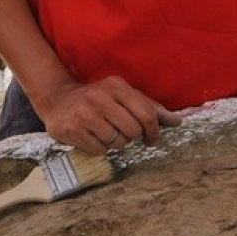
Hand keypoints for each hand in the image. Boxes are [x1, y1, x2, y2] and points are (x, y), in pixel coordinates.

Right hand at [35, 76, 183, 155]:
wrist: (58, 99)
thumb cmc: (98, 99)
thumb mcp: (123, 96)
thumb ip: (150, 108)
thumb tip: (178, 121)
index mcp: (116, 86)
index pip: (146, 113)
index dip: (153, 131)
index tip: (151, 138)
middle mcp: (100, 97)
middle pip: (133, 130)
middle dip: (131, 136)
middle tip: (122, 132)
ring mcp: (85, 114)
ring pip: (118, 142)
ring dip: (115, 142)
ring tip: (105, 132)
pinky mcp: (74, 130)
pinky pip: (100, 150)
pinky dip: (100, 147)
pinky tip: (92, 136)